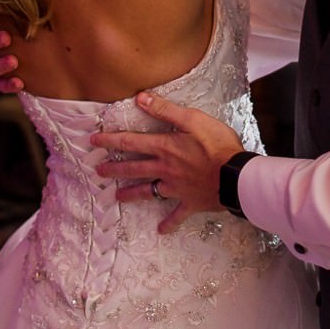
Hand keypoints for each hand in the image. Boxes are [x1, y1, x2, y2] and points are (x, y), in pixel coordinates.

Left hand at [90, 92, 246, 233]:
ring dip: (132, 194)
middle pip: (134, 169)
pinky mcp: (190, 202)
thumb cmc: (218, 145)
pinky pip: (176, 215)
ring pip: (149, 192)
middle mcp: (165, 169)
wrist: (235, 176)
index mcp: (165, 148)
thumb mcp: (193, 119)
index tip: (94, 141)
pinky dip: (169, 223)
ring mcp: (176, 188)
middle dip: (114, 169)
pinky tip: (161, 230)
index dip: (111, 140)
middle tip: (98, 171)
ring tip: (117, 197)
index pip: (131, 142)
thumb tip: (141, 98)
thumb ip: (166, 110)